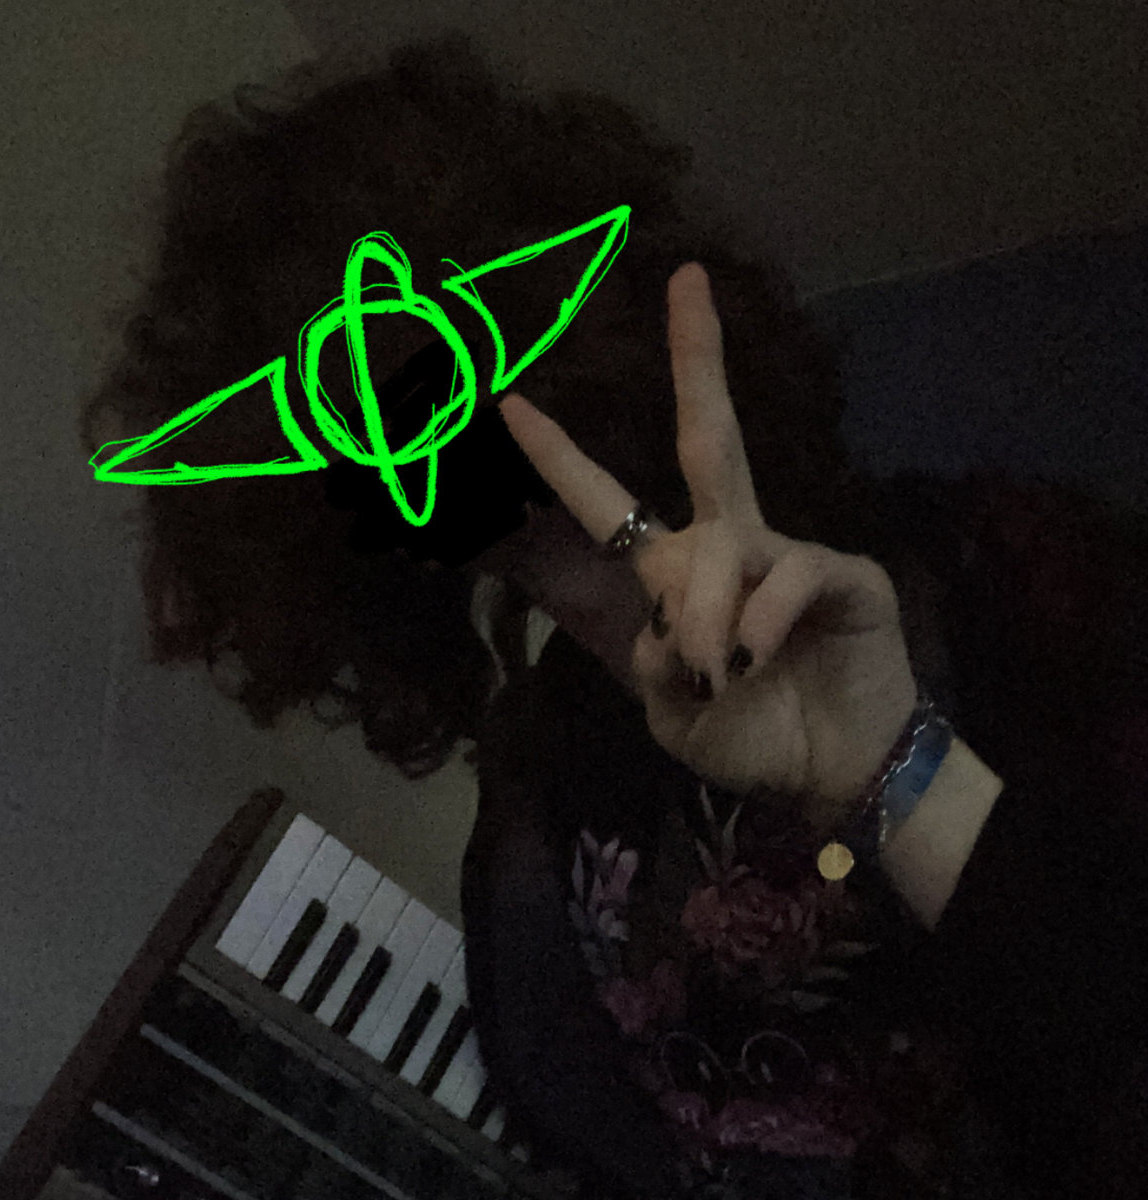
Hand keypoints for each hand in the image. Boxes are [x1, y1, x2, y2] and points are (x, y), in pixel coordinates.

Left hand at [497, 262, 918, 831]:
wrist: (835, 775)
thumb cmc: (752, 739)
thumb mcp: (674, 714)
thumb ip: (654, 668)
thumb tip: (671, 623)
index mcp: (677, 575)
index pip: (609, 507)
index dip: (561, 460)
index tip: (511, 405)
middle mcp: (729, 546)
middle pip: (709, 438)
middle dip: (696, 360)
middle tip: (687, 278)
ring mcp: (788, 553)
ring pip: (728, 543)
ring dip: (708, 611)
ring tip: (719, 674)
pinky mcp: (843, 572)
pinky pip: (786, 574)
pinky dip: (758, 623)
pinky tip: (755, 662)